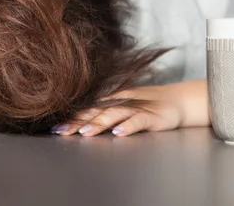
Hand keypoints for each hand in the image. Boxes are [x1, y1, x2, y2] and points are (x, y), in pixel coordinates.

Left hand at [52, 80, 208, 136]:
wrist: (178, 100)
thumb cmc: (146, 106)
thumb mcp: (123, 108)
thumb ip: (104, 113)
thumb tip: (80, 123)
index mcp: (112, 102)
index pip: (88, 110)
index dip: (72, 118)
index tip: (55, 128)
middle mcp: (121, 103)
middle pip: (97, 112)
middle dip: (79, 122)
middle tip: (62, 132)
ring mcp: (136, 108)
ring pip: (114, 115)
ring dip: (99, 123)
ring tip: (85, 132)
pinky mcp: (152, 116)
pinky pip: (138, 121)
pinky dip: (128, 126)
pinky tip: (119, 133)